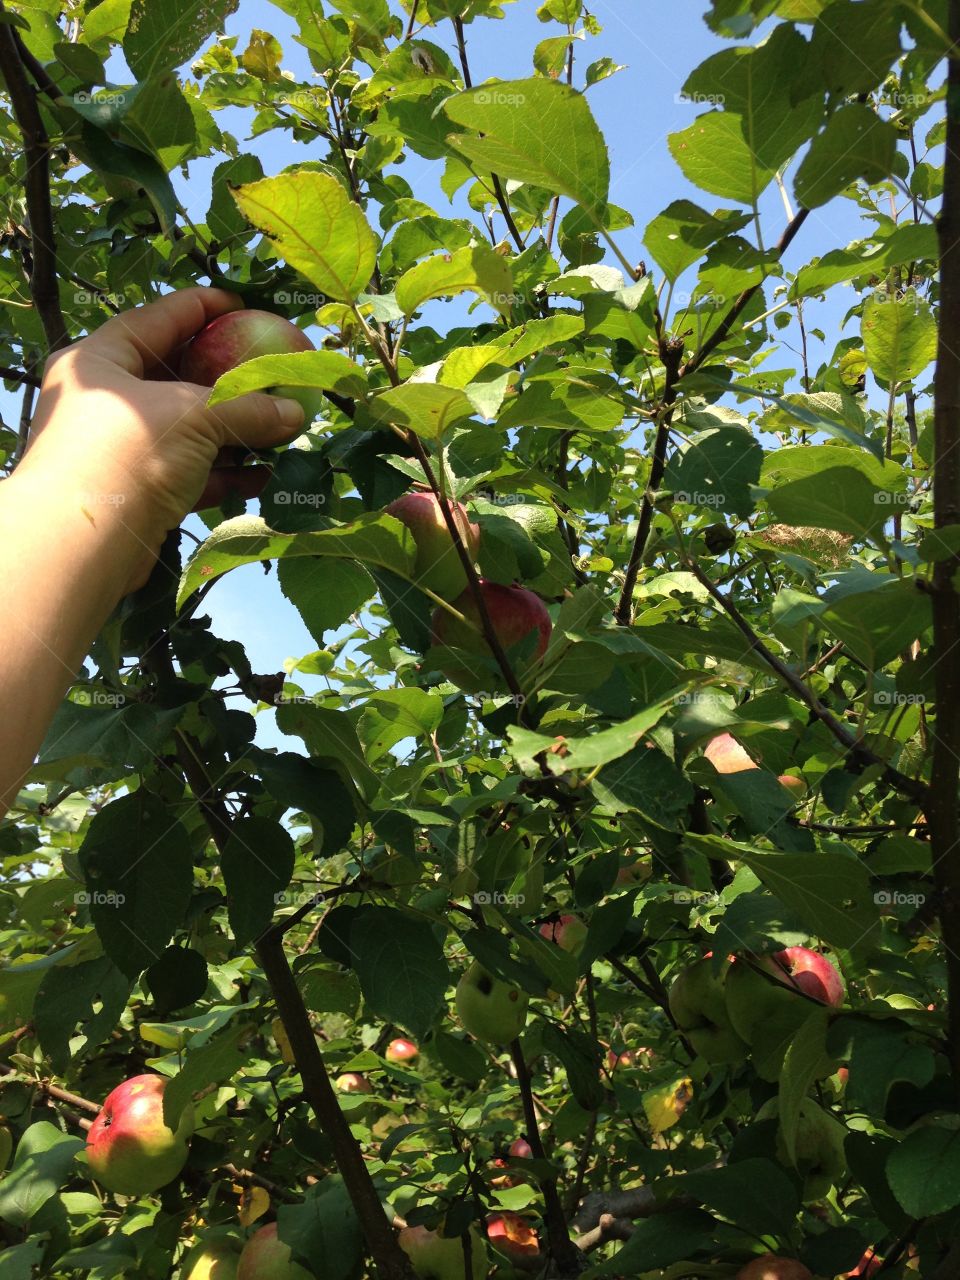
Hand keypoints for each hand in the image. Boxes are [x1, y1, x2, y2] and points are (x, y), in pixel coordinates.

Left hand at [18, 287, 304, 589]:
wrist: (81, 546)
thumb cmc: (124, 456)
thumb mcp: (193, 416)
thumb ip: (247, 409)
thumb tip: (296, 413)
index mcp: (101, 361)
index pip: (159, 319)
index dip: (203, 308)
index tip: (243, 305)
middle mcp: (106, 400)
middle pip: (178, 378)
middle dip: (231, 380)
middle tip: (273, 371)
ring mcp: (122, 449)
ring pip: (190, 431)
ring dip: (237, 433)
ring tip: (283, 428)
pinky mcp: (139, 493)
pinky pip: (192, 473)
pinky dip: (227, 473)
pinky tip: (264, 476)